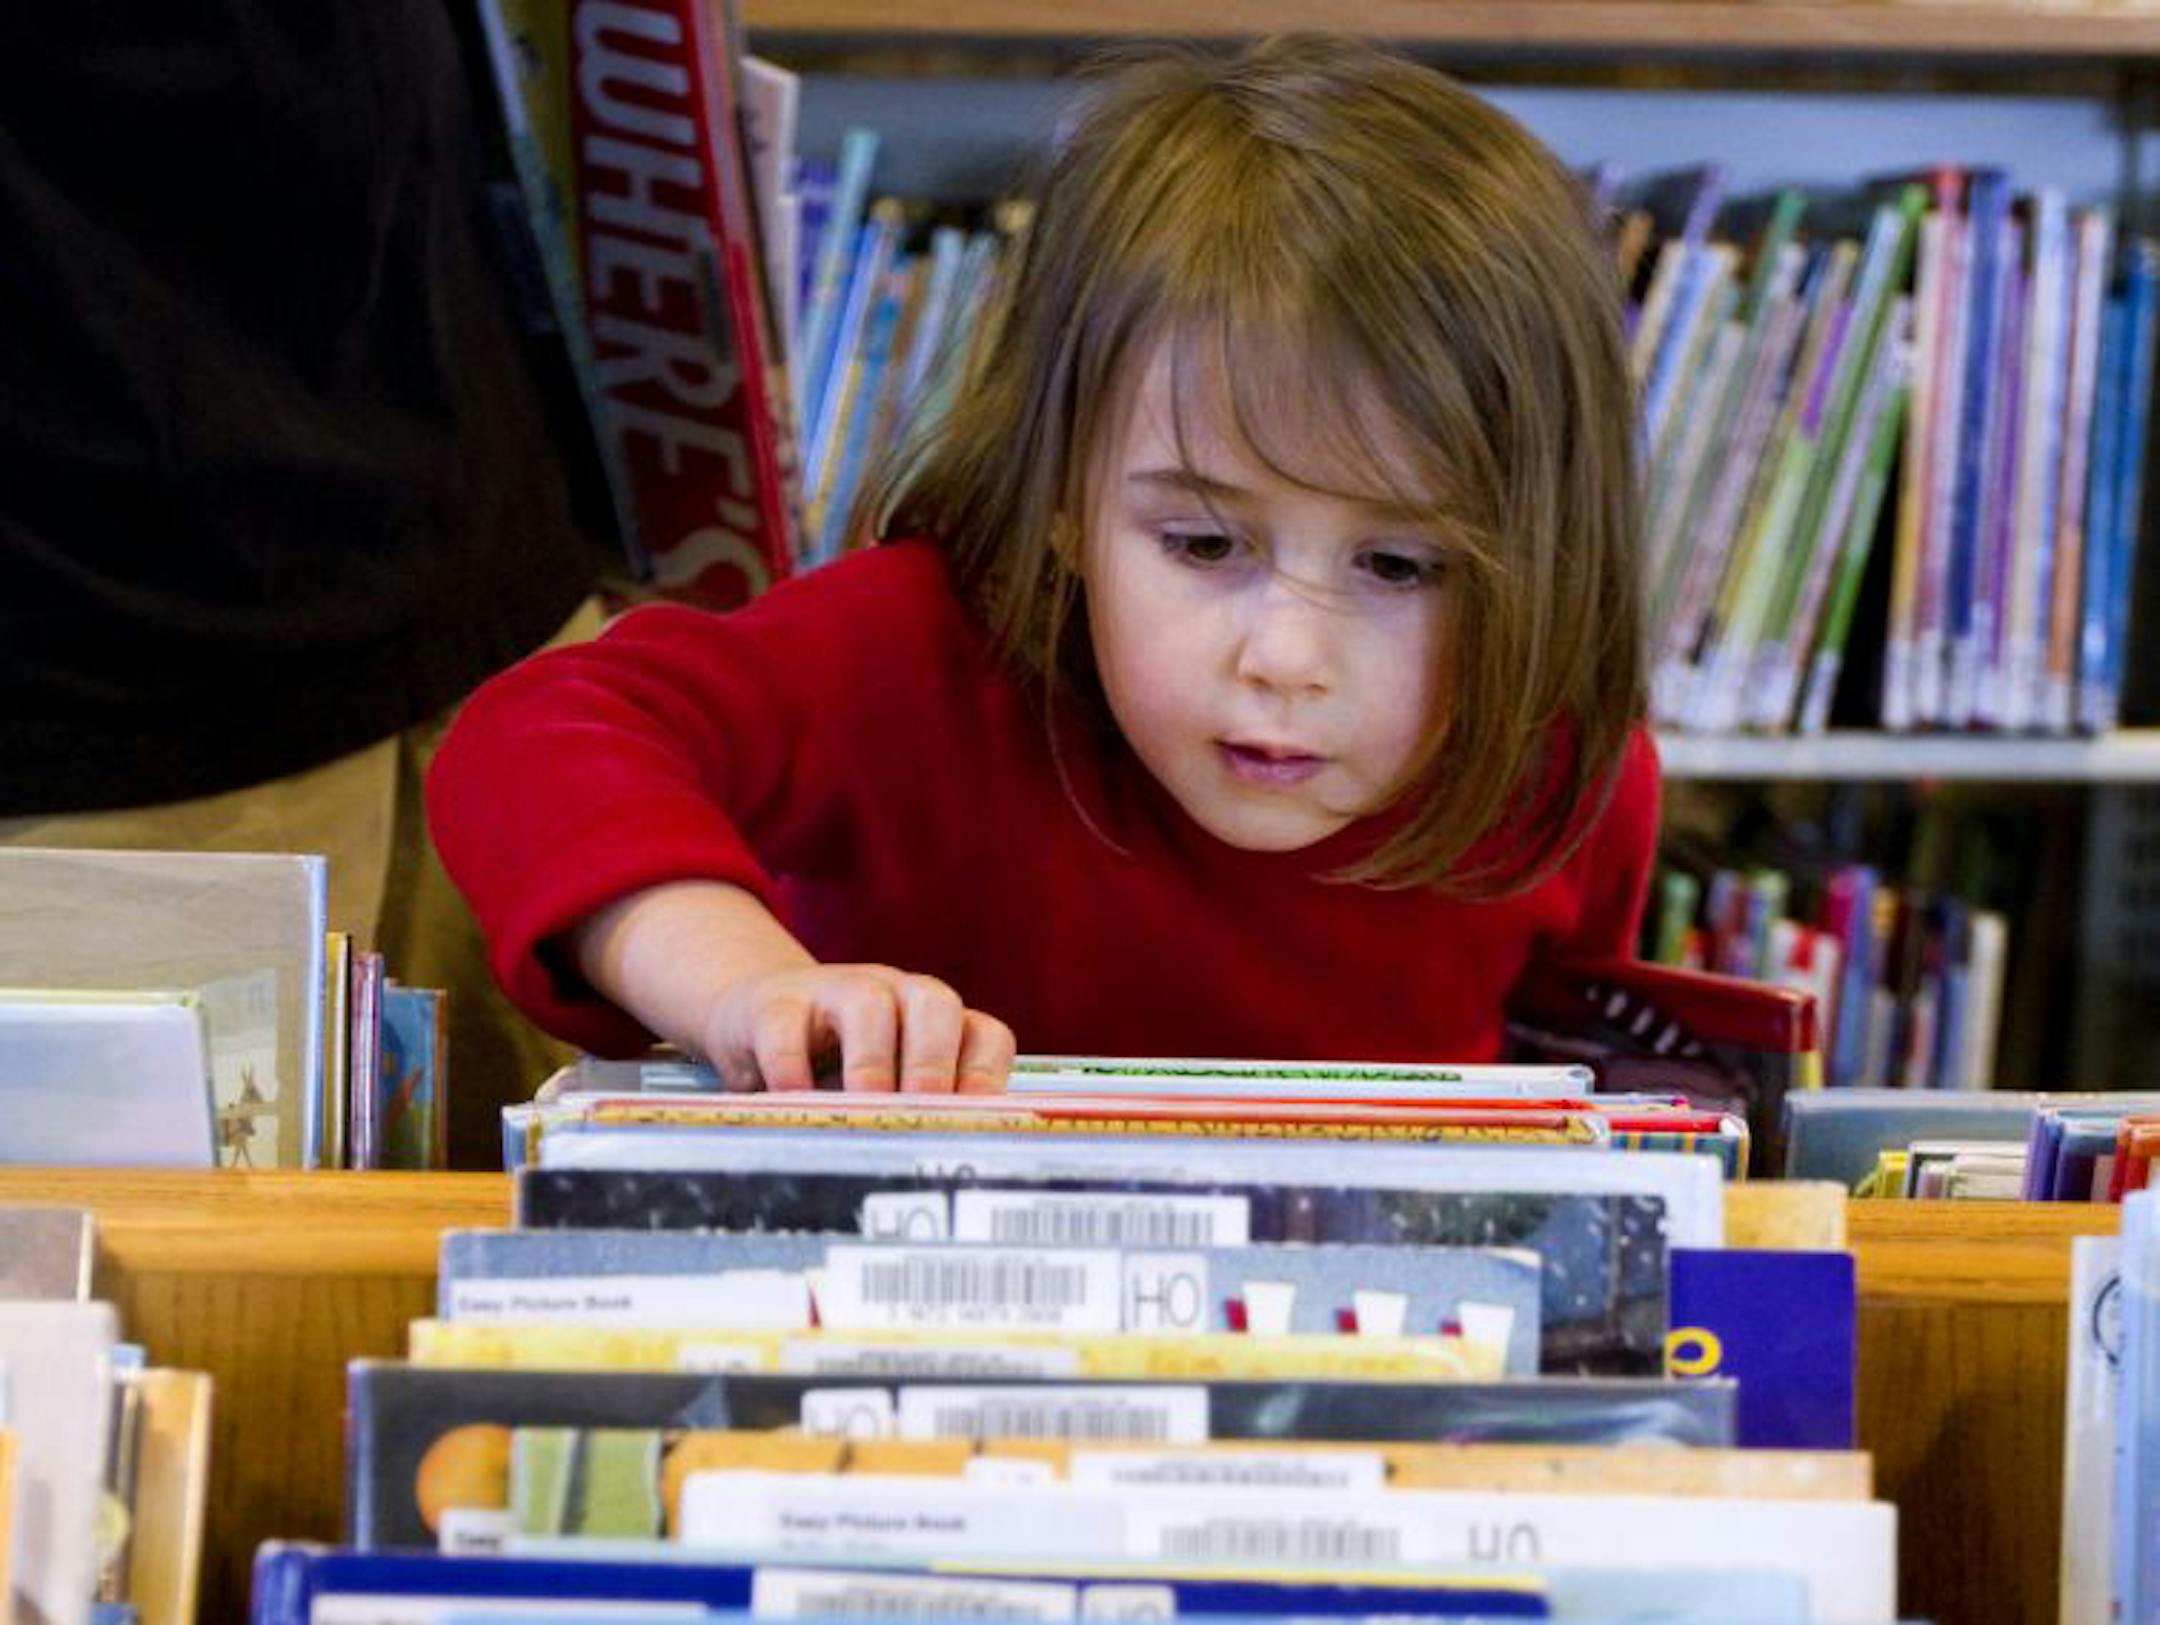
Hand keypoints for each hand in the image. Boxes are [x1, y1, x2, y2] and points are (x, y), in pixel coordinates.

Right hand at [698, 963, 1015, 1093]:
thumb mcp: (878, 1090)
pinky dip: (791, 1064)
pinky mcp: (775, 1002)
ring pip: (867, 1001)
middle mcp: (894, 997)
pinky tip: (793, 1101)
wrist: (750, 1017)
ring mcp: (835, 991)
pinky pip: (786, 1023)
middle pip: (934, 1003)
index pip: (983, 1035)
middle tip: (921, 1112)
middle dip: (934, 1061)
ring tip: (863, 1109)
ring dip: (871, 1060)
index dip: (986, 1076)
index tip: (977, 1120)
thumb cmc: (831, 1067)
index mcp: (933, 1024)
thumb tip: (935, 1177)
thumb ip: (908, 1119)